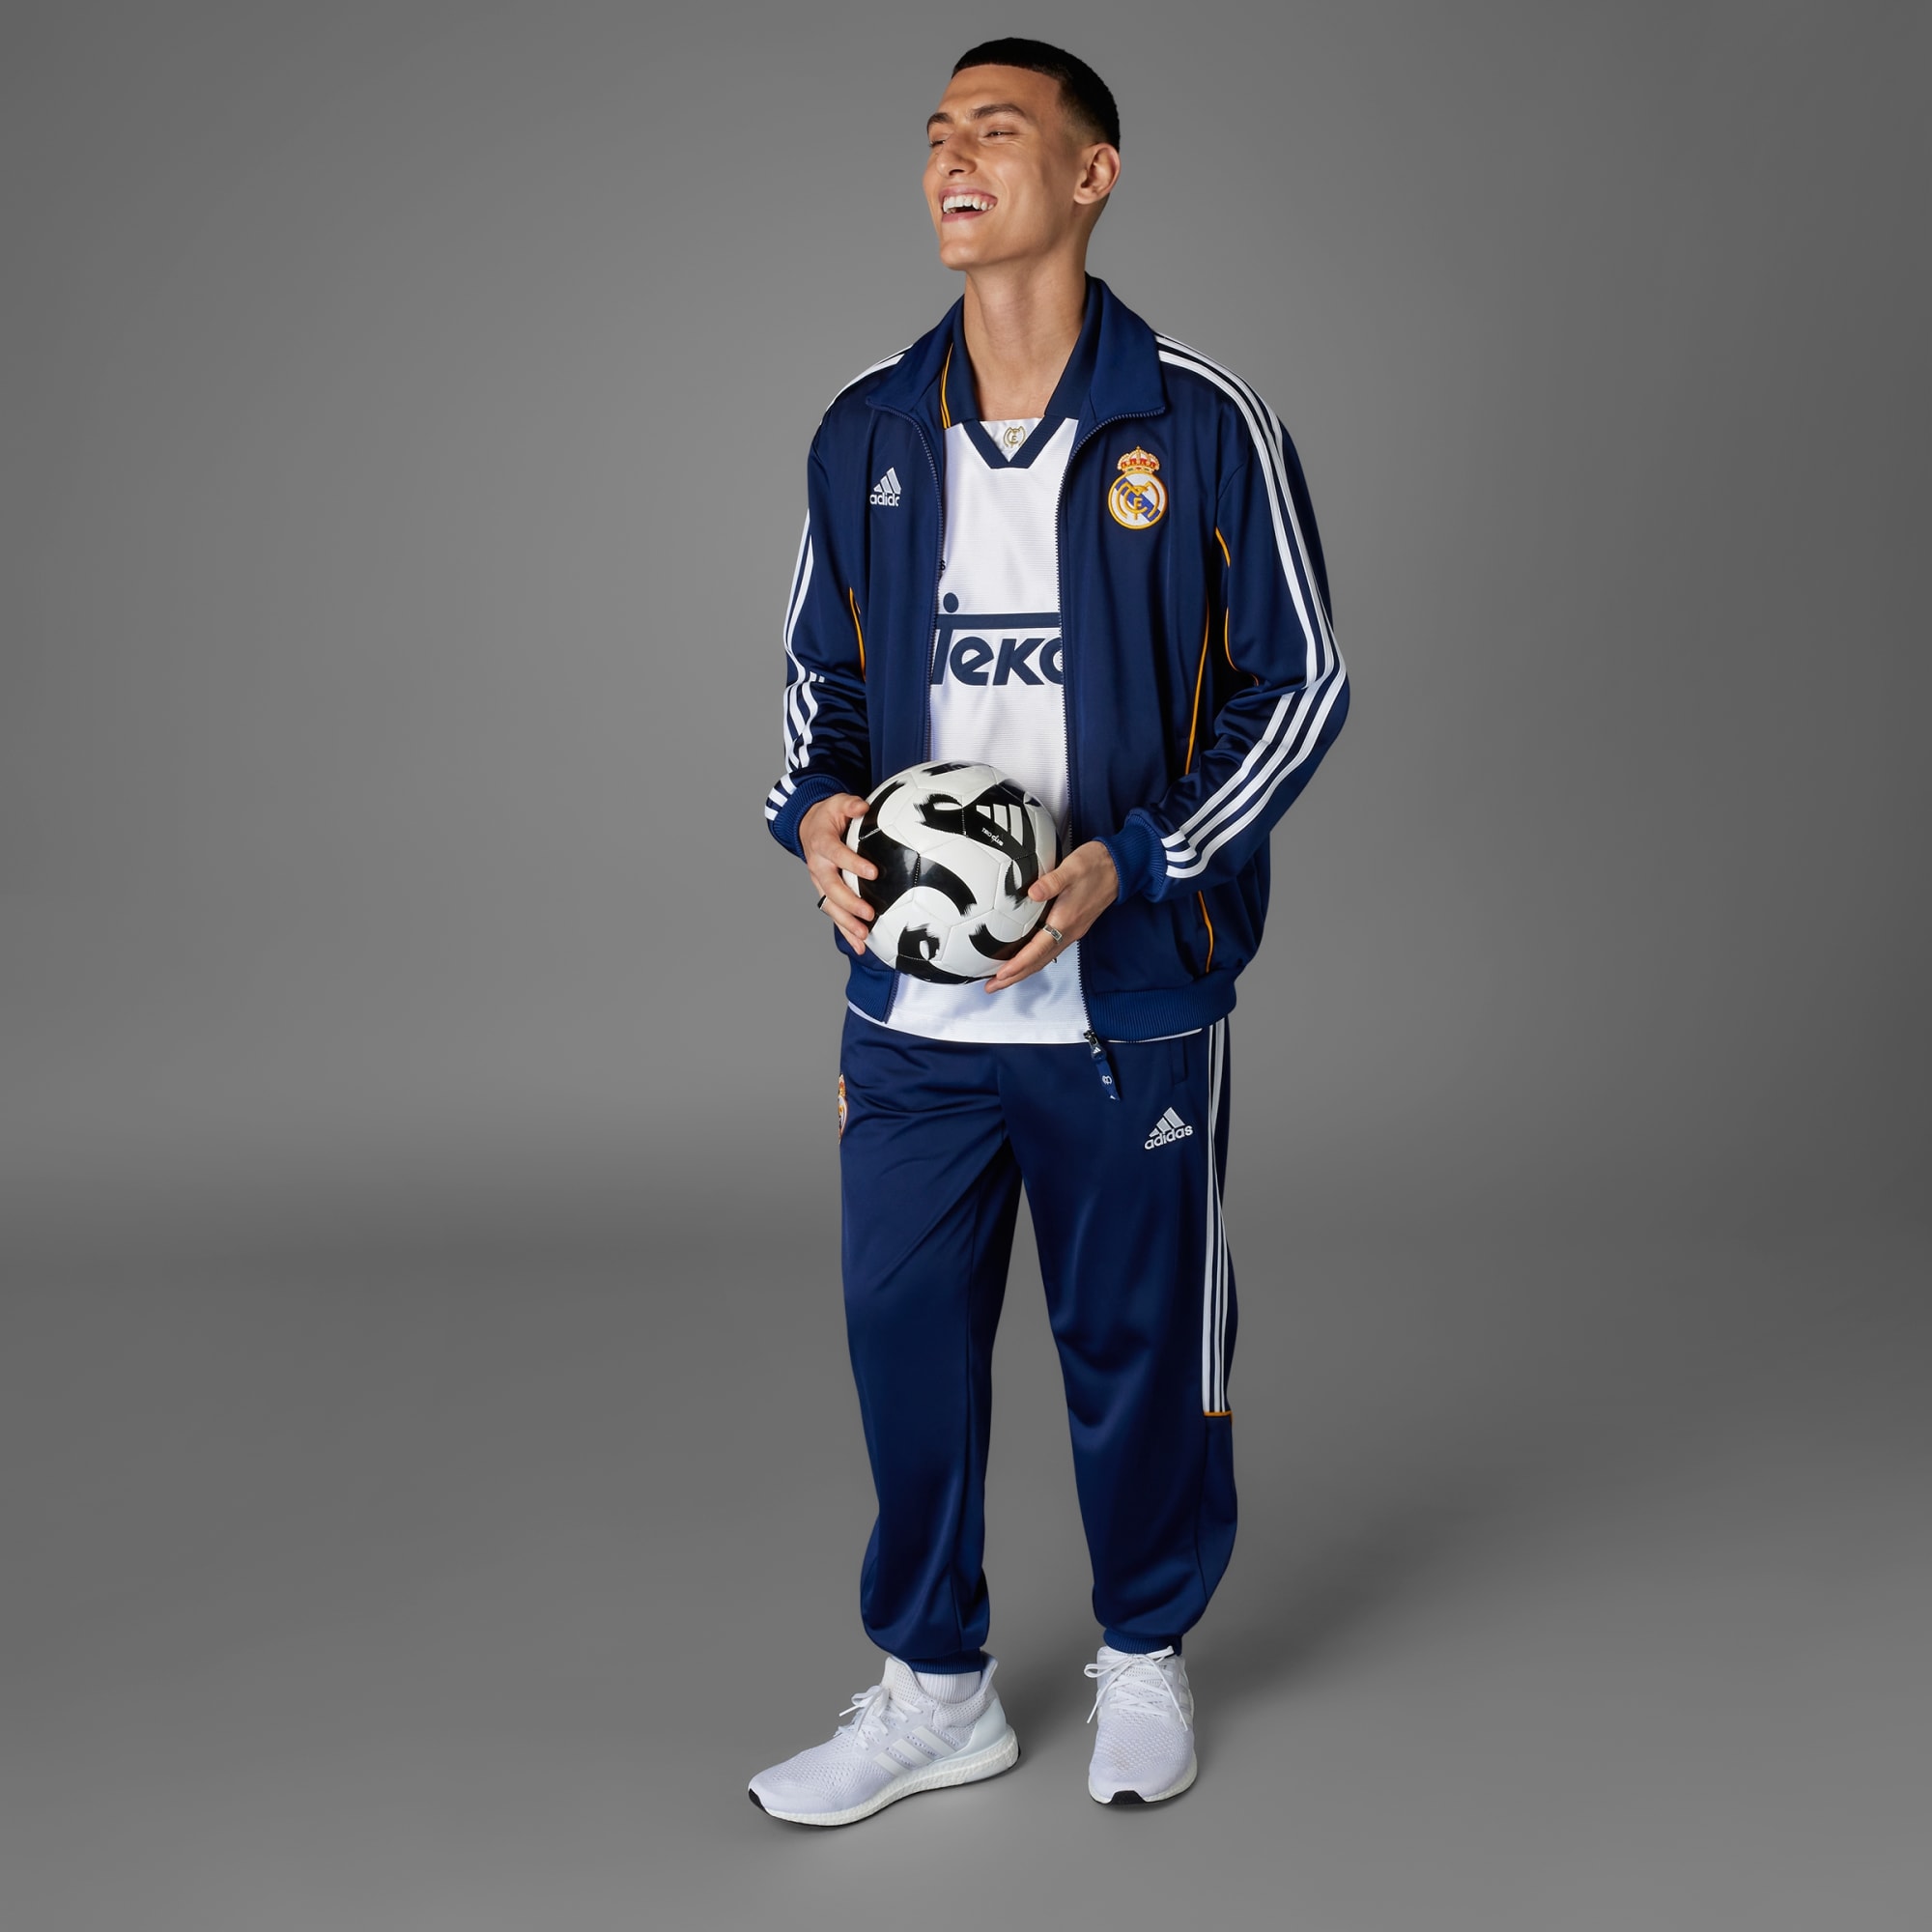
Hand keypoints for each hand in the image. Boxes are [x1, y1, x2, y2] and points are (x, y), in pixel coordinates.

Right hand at [802, 793, 875, 951]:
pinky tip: (861, 946)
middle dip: (850, 903)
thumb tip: (863, 806)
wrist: (809, 827)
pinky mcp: (826, 893)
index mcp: (822, 843)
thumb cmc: (829, 815)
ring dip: (847, 923)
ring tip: (864, 936)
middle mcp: (818, 866)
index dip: (853, 864)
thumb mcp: (838, 802)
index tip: (873, 872)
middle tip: (869, 913)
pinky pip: (835, 914)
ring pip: (831, 906)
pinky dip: (846, 932)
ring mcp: (820, 883)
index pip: (836, 854)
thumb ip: (850, 804)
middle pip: (832, 888)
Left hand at [984, 840, 1119, 992]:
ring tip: (1001, 979)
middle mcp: (1069, 932)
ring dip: (1022, 971)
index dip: (1018, 964)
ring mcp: (1072, 932)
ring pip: (1043, 959)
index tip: (1000, 975)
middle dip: (1015, 977)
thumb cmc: (1095, 866)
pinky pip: (1049, 951)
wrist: (1119, 868)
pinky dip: (1032, 960)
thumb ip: (1051, 881)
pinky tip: (1022, 958)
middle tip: (991, 987)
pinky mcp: (1073, 927)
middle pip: (1038, 962)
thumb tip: (1032, 892)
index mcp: (1066, 921)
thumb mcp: (1072, 868)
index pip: (1038, 950)